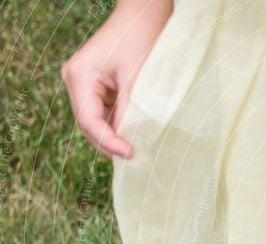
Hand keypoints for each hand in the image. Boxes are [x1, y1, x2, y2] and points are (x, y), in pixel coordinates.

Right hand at [61, 1, 172, 158]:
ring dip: (114, 135)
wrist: (143, 16)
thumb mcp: (136, 81)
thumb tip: (127, 144)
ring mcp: (84, 82)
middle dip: (110, 143)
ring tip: (135, 150)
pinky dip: (117, 124)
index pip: (88, 121)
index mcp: (79, 76)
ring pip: (95, 120)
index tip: (131, 155)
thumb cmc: (141, 41)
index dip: (109, 143)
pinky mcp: (96, 84)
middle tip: (134, 158)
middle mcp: (75, 80)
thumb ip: (129, 113)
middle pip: (88, 124)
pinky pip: (103, 111)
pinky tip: (133, 134)